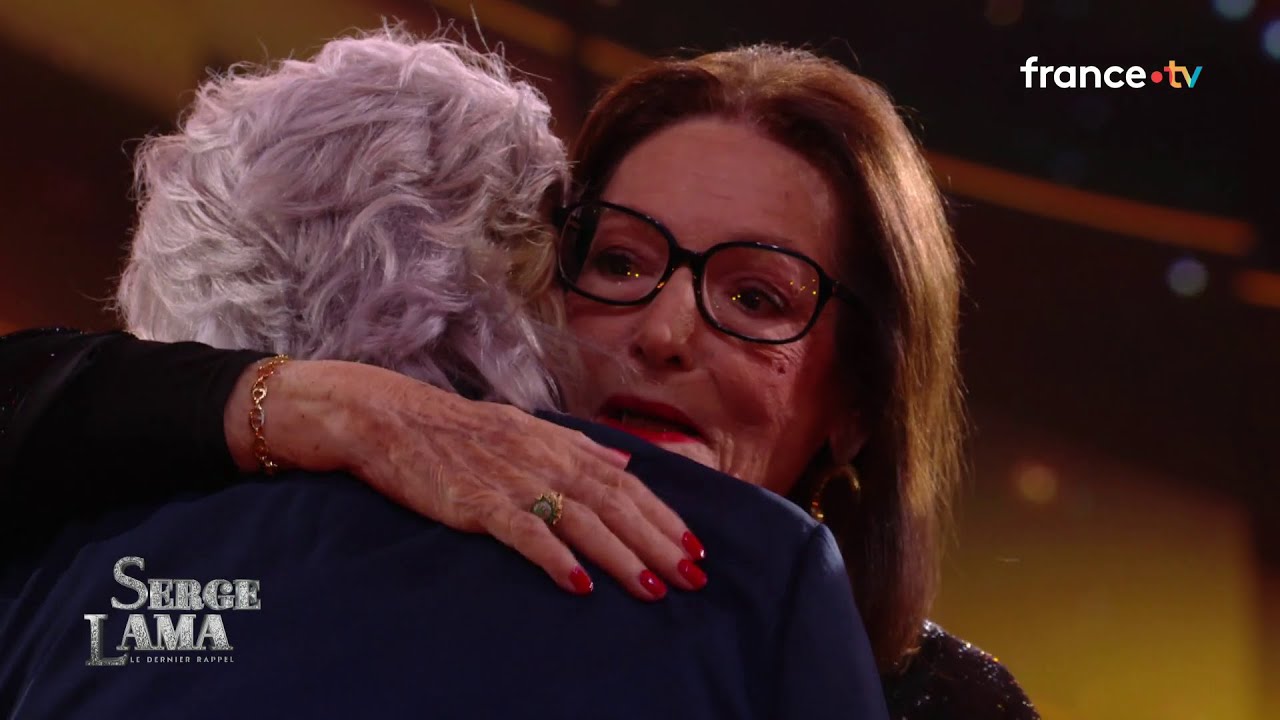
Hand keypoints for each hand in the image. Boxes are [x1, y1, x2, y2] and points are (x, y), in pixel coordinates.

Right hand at [226, 359, 707, 599]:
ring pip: (581, 519)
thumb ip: (577, 444)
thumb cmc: (458, 428)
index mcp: (558, 442)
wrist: (391, 418)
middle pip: (615, 502)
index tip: (695, 545)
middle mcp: (544, 458)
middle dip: (659, 541)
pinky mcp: (478, 501)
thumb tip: (623, 457)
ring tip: (654, 588)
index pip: (625, 480)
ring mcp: (512, 479)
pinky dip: (555, 557)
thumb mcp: (524, 427)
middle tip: (693, 576)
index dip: (663, 514)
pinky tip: (580, 583)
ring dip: (622, 555)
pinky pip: (525, 532)